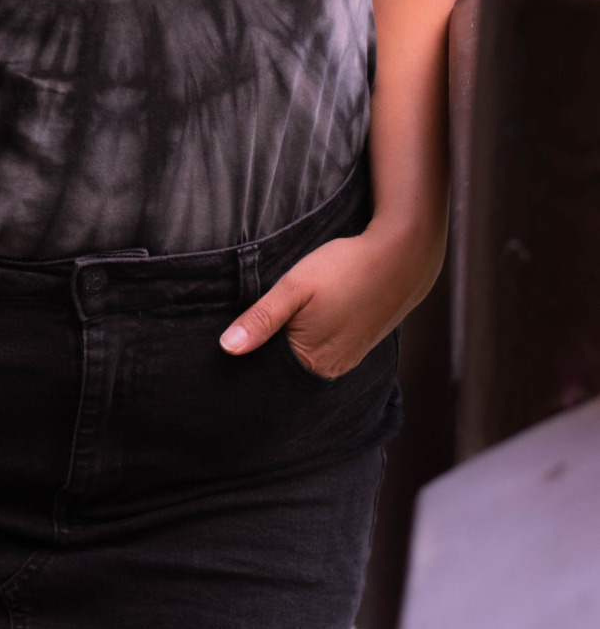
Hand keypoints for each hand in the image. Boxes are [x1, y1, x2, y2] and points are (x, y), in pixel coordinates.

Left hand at [218, 224, 438, 378]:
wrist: (402, 257)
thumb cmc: (345, 268)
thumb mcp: (295, 287)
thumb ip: (261, 319)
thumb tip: (227, 348)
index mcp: (312, 362)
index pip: (266, 371)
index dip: (249, 353)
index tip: (234, 336)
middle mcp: (330, 369)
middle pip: (285, 367)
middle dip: (268, 349)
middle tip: (260, 320)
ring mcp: (347, 360)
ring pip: (304, 358)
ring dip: (290, 342)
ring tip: (285, 316)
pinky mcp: (358, 346)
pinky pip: (323, 350)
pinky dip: (311, 338)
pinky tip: (308, 318)